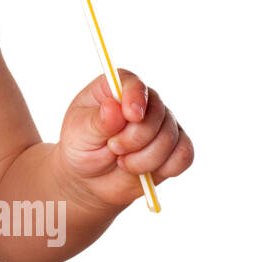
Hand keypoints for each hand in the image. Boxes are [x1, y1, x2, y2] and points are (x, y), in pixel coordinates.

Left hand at [54, 68, 193, 209]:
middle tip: (114, 148)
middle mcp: (144, 102)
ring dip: (145, 158)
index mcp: (116, 89)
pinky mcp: (174, 148)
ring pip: (171, 138)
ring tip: (123, 162)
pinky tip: (145, 172)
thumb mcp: (79, 133)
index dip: (136, 98)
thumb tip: (114, 107)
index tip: (131, 115)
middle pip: (158, 113)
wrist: (90, 177)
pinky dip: (166, 168)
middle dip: (135, 138)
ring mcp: (162, 124)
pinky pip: (184, 155)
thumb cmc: (81, 147)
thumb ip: (97, 121)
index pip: (133, 84)